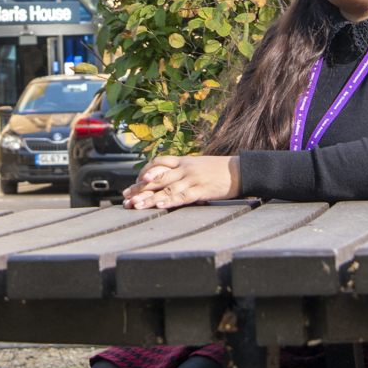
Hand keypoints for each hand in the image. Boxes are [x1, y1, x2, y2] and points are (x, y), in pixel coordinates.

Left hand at [122, 154, 240, 209]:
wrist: (240, 170)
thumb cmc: (220, 170)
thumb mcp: (199, 166)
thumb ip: (184, 172)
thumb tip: (172, 183)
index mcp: (184, 161)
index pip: (159, 162)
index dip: (145, 171)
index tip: (134, 182)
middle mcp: (185, 168)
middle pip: (157, 177)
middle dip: (140, 188)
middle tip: (126, 197)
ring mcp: (192, 178)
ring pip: (166, 188)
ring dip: (149, 198)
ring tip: (136, 205)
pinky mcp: (201, 190)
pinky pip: (182, 196)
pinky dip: (169, 201)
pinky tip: (159, 206)